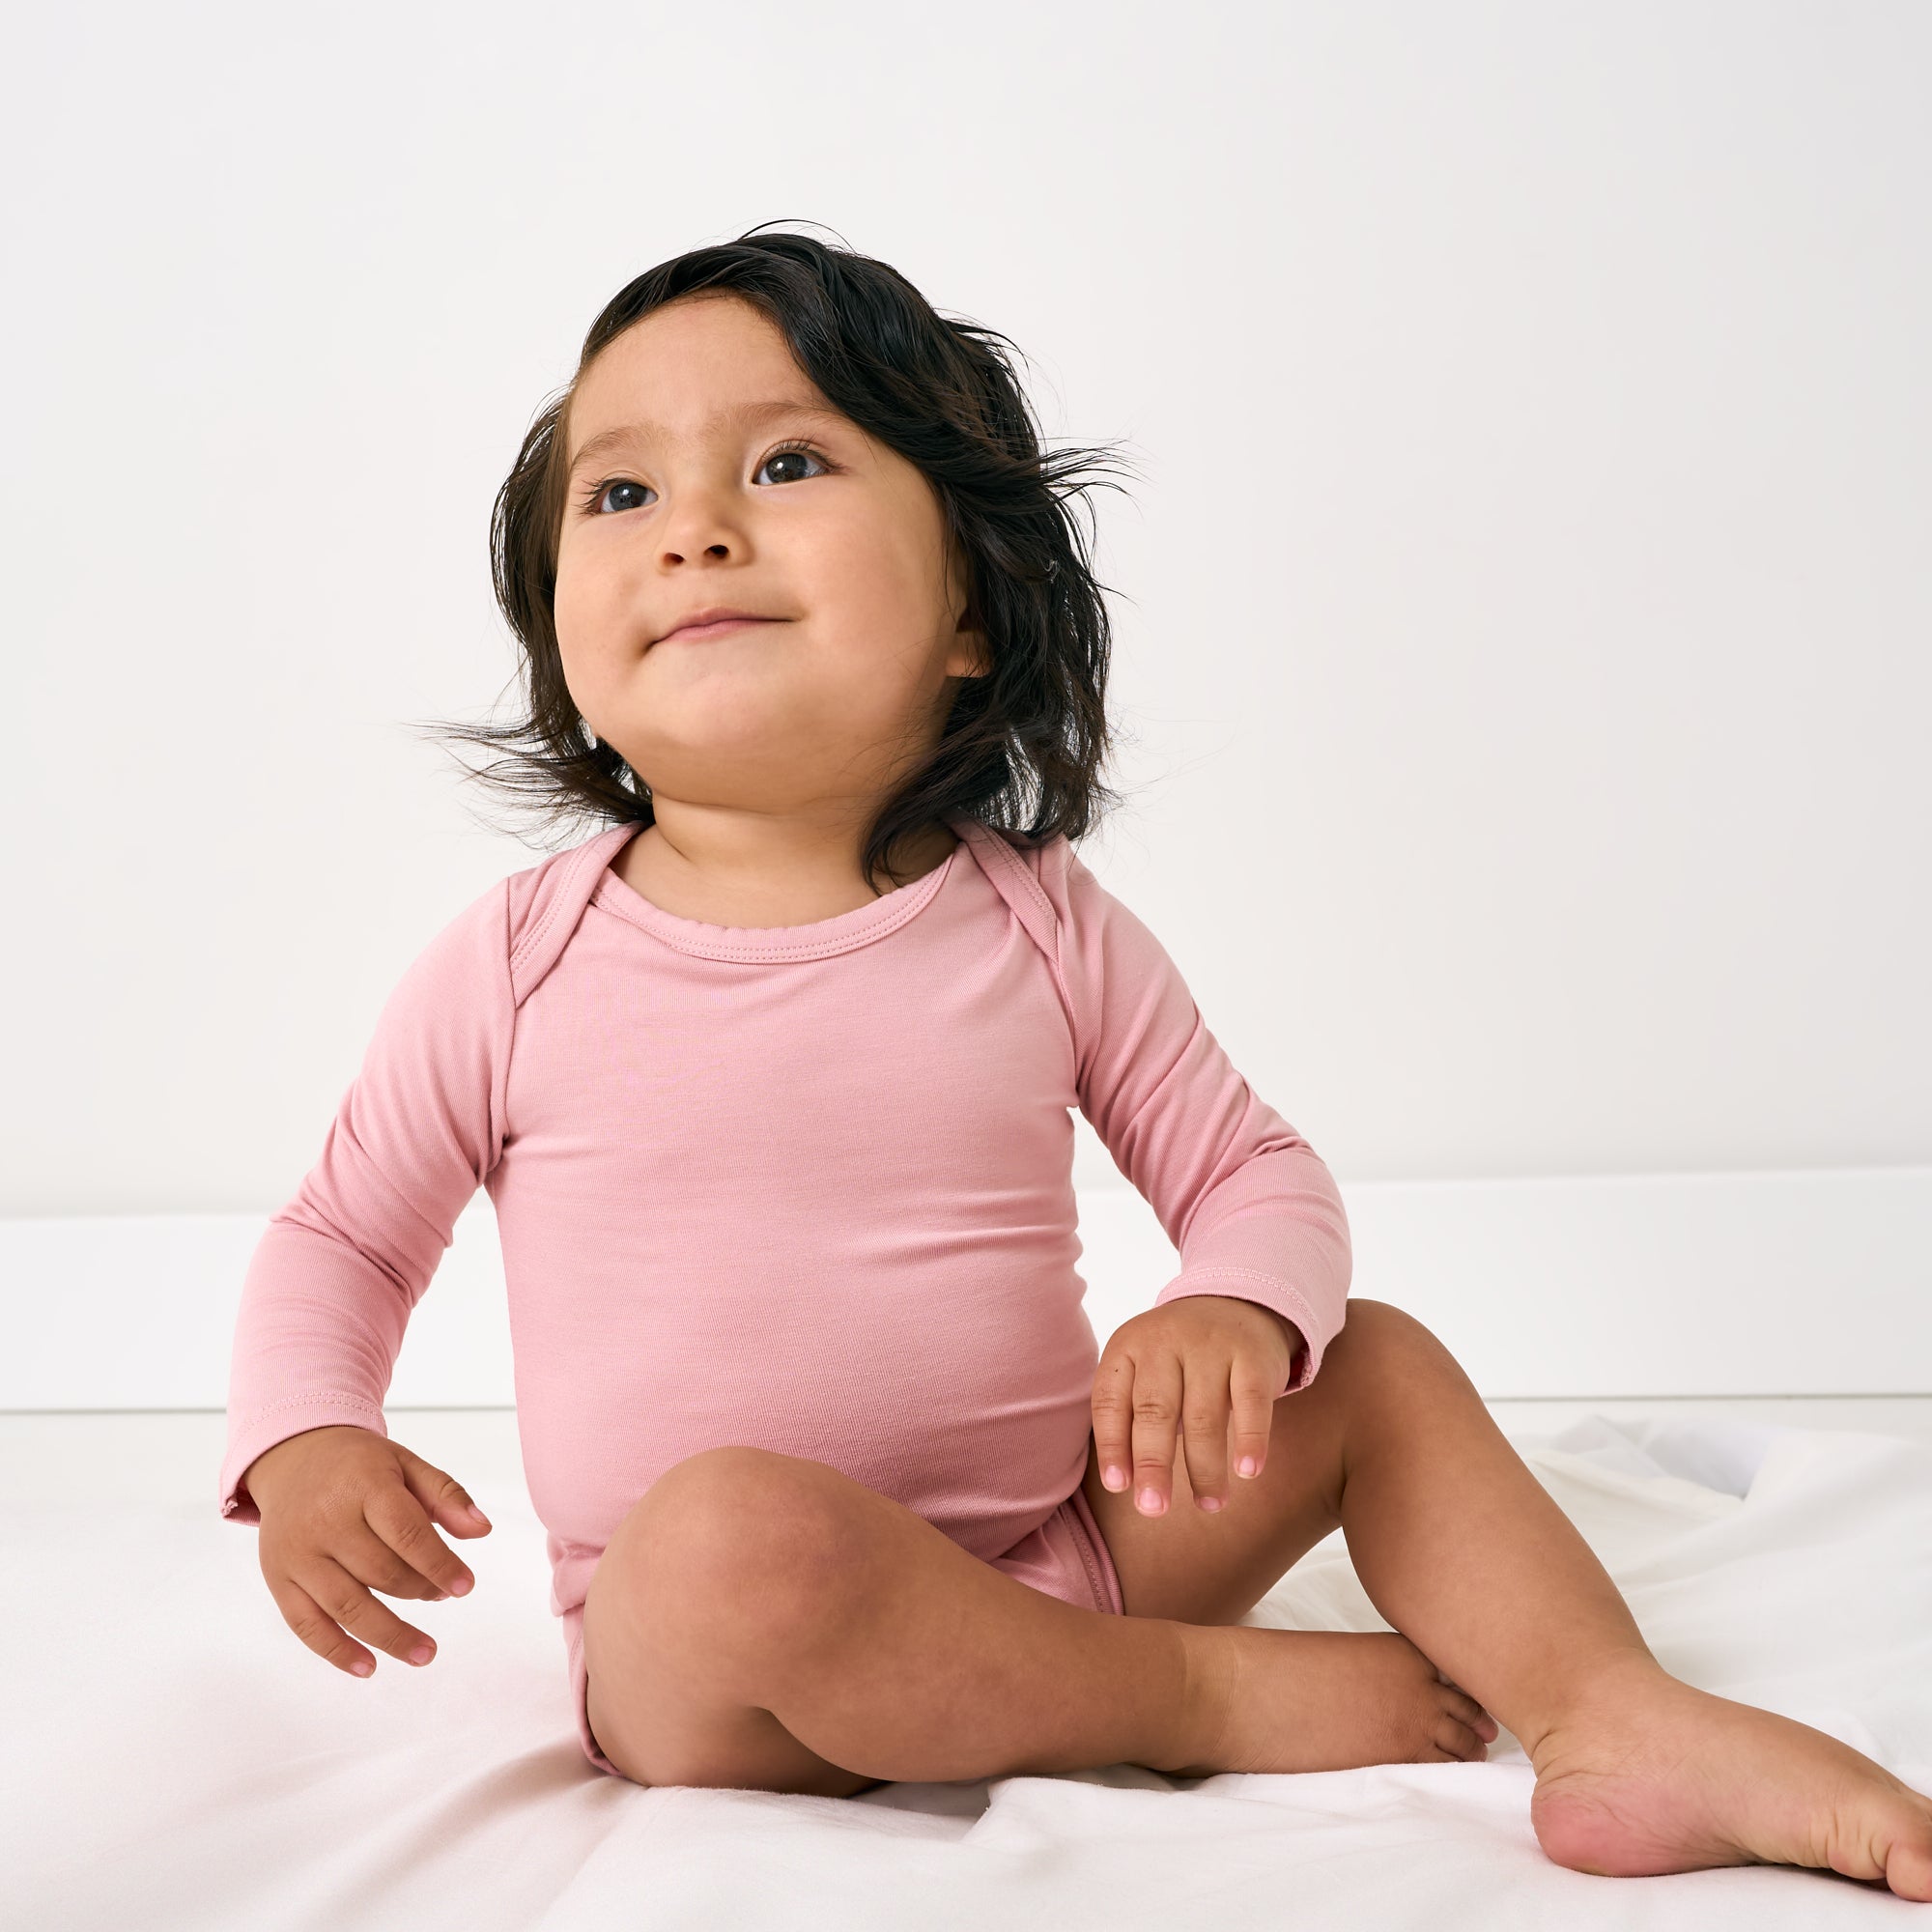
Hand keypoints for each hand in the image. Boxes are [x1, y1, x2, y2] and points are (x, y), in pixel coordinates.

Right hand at [241, 1424, 492, 1676]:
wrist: (292, 1459)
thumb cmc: (358, 1466)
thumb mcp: (406, 1464)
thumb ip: (446, 1495)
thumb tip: (482, 1530)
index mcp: (363, 1486)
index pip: (406, 1532)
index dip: (439, 1563)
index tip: (466, 1586)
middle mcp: (325, 1521)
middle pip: (380, 1571)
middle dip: (420, 1591)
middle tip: (443, 1596)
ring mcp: (298, 1554)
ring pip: (346, 1605)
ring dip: (389, 1635)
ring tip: (425, 1652)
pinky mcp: (279, 1579)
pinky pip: (306, 1624)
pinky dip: (337, 1651)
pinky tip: (369, 1667)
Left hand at [1092, 1296, 1302, 1516]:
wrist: (1237, 1301)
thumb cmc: (1179, 1356)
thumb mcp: (1143, 1368)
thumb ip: (1128, 1414)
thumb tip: (1122, 1483)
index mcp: (1128, 1346)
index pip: (1111, 1400)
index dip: (1112, 1446)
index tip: (1119, 1486)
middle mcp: (1165, 1341)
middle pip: (1155, 1411)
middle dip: (1154, 1466)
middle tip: (1154, 1508)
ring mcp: (1211, 1345)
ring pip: (1203, 1416)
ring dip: (1205, 1468)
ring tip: (1209, 1505)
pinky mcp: (1253, 1355)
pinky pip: (1251, 1403)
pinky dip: (1250, 1440)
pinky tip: (1247, 1472)